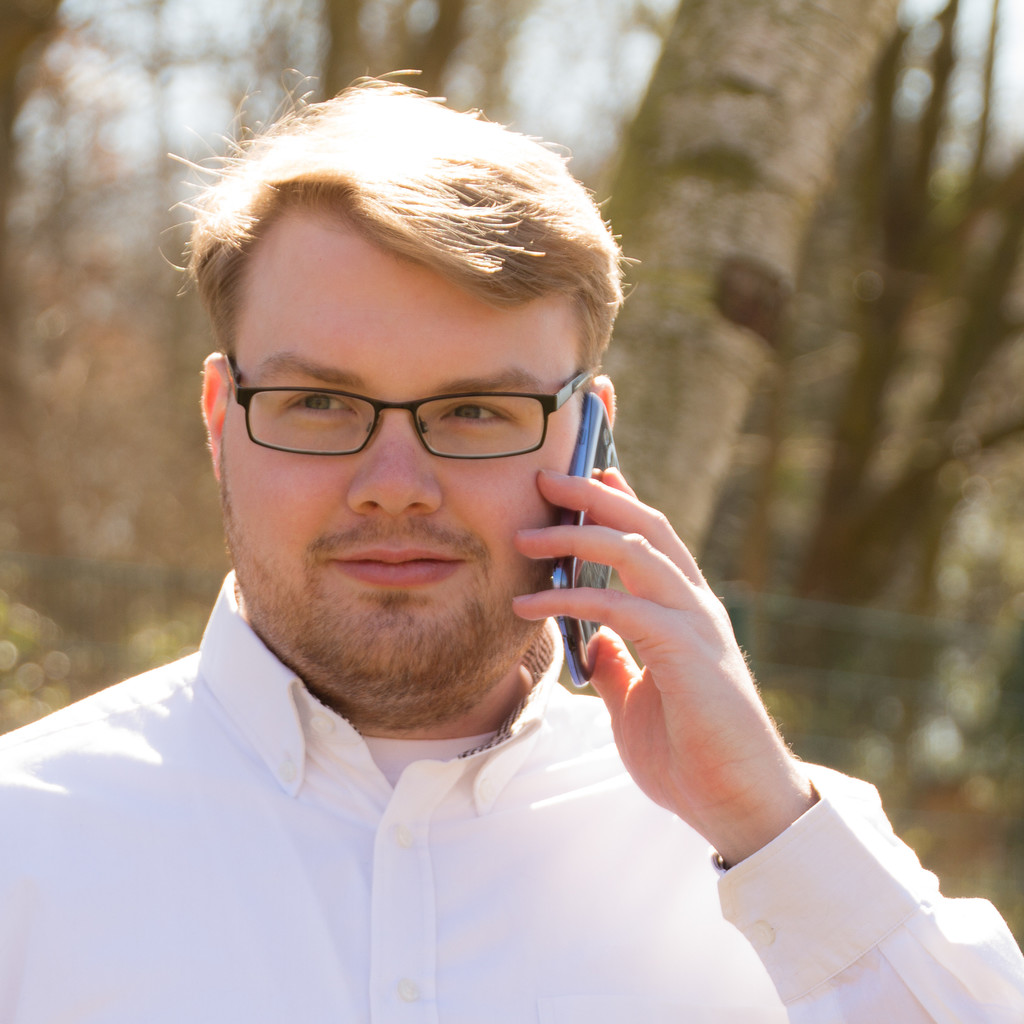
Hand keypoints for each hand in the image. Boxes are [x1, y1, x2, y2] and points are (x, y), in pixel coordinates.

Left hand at [513, 468, 815, 865]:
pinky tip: (531, 606)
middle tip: (546, 478)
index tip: (584, 476)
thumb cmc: (691, 756)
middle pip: (644, 526)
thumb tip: (591, 642)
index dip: (618, 502)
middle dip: (594, 495)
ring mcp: (695, 624)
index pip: (650, 540)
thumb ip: (617, 665)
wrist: (739, 805)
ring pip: (637, 550)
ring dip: (577, 536)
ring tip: (525, 536)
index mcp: (683, 613)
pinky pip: (621, 608)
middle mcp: (693, 606)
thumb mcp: (635, 702)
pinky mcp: (687, 650)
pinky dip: (572, 599)